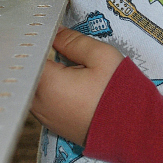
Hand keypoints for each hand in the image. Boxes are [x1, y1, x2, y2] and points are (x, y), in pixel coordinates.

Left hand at [32, 27, 123, 145]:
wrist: (133, 133)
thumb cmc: (119, 95)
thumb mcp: (101, 57)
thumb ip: (73, 41)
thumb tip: (56, 33)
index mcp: (48, 83)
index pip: (28, 53)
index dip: (37, 38)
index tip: (49, 30)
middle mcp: (39, 103)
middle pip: (28, 70)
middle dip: (40, 55)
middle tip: (58, 44)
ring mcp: (44, 117)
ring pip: (34, 86)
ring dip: (45, 73)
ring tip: (66, 63)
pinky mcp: (52, 125)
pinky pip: (41, 100)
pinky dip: (50, 89)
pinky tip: (68, 82)